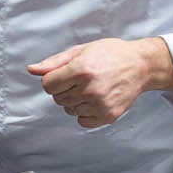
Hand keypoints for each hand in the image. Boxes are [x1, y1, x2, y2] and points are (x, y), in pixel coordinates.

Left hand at [27, 37, 172, 127]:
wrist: (141, 65)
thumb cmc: (111, 54)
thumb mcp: (81, 50)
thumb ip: (54, 62)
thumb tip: (32, 70)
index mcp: (81, 69)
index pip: (47, 85)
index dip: (53, 79)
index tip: (64, 75)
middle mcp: (90, 88)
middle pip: (57, 98)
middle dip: (64, 89)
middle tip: (81, 79)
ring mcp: (100, 104)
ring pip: (69, 110)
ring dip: (75, 101)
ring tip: (91, 88)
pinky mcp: (108, 115)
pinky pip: (82, 121)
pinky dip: (85, 113)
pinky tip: (96, 100)